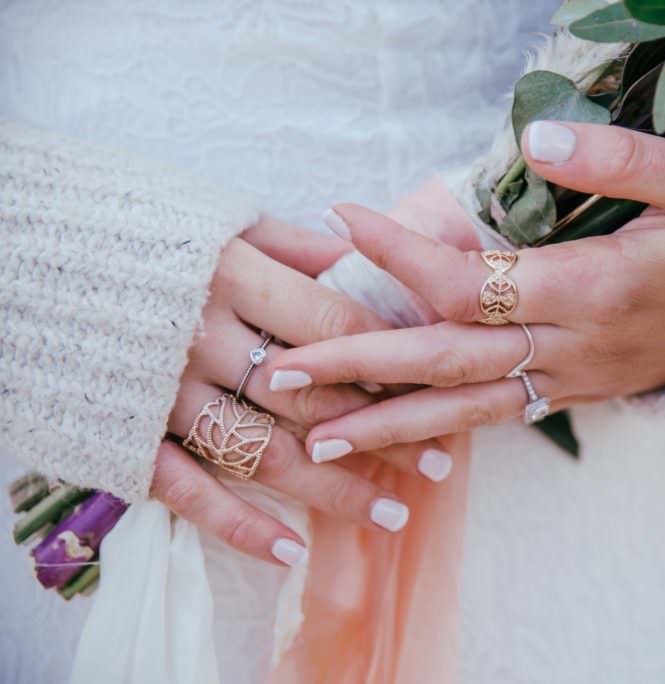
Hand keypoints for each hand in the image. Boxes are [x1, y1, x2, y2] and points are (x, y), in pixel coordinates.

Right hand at [149, 218, 450, 567]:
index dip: (392, 359)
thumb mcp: (209, 219)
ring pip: (266, 453)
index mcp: (231, 276)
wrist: (15, 253)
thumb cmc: (125, 231)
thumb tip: (350, 252)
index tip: (438, 384)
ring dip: (335, 491)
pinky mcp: (125, 436)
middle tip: (438, 465)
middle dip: (385, 434)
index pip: (335, 326)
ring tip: (393, 516)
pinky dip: (241, 527)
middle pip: (316, 400)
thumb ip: (284, 242)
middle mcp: (203, 338)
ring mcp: (163, 394)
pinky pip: (189, 492)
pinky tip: (290, 552)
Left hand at [265, 122, 664, 453]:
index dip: (402, 252)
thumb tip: (532, 137)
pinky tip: (396, 444)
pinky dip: (445, 431)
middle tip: (278, 371)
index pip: (470, 280)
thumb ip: (617, 158)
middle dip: (360, 365)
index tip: (342, 217)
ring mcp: (573, 380)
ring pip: (467, 410)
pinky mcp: (578, 393)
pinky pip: (501, 417)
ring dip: (389, 427)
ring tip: (315, 445)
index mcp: (588, 290)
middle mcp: (570, 347)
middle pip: (447, 362)